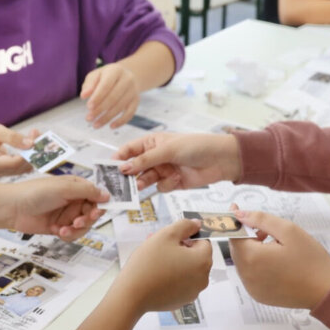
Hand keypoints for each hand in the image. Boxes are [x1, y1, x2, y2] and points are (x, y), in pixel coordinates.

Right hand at [0, 120, 37, 176]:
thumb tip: (31, 144)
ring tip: (34, 135)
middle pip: (21, 166)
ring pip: (22, 168)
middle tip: (37, 134)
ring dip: (32, 153)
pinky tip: (29, 143)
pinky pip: (19, 167)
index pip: (16, 163)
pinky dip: (27, 156)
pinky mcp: (3, 171)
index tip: (36, 137)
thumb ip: (13, 137)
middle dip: (33, 151)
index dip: (29, 152)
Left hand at [5, 175, 108, 240]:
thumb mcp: (64, 187)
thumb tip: (107, 195)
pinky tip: (57, 231)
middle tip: (78, 222)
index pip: (96, 196)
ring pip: (83, 226)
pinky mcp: (59, 227)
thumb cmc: (35, 192)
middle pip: (91, 213)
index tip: (96, 212)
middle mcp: (73, 200)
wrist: (13, 208)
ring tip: (63, 229)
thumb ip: (87, 190)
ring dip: (76, 230)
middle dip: (86, 220)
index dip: (98, 206)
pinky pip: (72, 234)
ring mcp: (66, 214)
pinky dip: (67, 235)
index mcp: (76, 187)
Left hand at [81, 63, 140, 128]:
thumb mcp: (96, 75)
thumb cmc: (106, 77)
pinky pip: (130, 113)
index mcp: (115, 71)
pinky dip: (121, 121)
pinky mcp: (136, 101)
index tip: (88, 107)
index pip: (106, 85)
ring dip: (107, 118)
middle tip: (88, 118)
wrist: (126, 75)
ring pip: (120, 107)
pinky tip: (111, 126)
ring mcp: (133, 91)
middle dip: (100, 109)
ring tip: (95, 125)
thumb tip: (83, 96)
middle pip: (114, 97)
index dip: (97, 97)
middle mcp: (127, 80)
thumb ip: (89, 85)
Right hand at [111, 219, 211, 312]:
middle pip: (195, 256)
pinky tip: (155, 275)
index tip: (169, 239)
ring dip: (174, 262)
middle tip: (158, 246)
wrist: (132, 295)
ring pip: (187, 270)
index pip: (202, 241)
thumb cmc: (149, 263)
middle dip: (179, 249)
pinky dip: (171, 277)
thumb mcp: (166, 235)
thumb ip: (185, 225)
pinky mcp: (182, 301)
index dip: (186, 237)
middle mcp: (203, 278)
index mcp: (203, 261)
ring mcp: (193, 292)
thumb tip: (197, 224)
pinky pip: (180, 283)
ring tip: (154, 260)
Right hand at [117, 132, 241, 191]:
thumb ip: (145, 160)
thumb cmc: (195, 146)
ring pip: (145, 179)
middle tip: (121, 183)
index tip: (108, 169)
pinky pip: (160, 187)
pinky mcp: (172, 183)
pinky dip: (165, 184)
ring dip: (143, 182)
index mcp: (151, 142)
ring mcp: (163, 170)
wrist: (220, 159)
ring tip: (140, 185)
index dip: (118, 159)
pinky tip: (175, 178)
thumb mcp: (167, 149)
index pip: (129, 150)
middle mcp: (155, 157)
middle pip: (134, 168)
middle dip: (128, 175)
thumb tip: (123, 167)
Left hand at [229, 210, 329, 309]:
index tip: (236, 208)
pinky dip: (256, 265)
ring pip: (243, 262)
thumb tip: (238, 214)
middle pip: (236, 249)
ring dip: (251, 250)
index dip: (234, 221)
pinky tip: (275, 261)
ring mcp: (252, 288)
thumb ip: (261, 220)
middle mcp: (246, 276)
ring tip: (273, 244)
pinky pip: (250, 275)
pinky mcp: (259, 295)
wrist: (326, 290)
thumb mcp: (288, 231)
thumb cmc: (310, 259)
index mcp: (251, 258)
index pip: (233, 235)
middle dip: (245, 236)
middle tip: (264, 230)